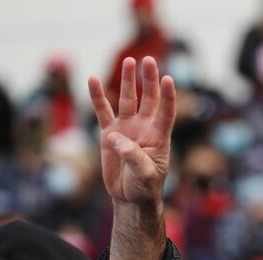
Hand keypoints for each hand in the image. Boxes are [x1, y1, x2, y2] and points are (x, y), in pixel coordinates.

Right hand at [88, 56, 174, 207]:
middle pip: (148, 99)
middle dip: (149, 80)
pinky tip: (93, 79)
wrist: (130, 197)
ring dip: (128, 81)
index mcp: (159, 138)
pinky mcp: (109, 134)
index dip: (168, 97)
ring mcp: (127, 128)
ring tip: (129, 60)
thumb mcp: (145, 176)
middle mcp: (144, 128)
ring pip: (127, 99)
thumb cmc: (144, 188)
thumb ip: (134, 157)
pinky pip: (103, 111)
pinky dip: (98, 96)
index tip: (169, 79)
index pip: (166, 113)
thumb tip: (116, 138)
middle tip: (148, 60)